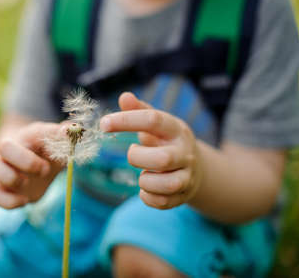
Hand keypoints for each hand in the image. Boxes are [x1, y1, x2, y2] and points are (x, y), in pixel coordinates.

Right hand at [0, 122, 64, 208]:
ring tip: (26, 183)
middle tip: (45, 170)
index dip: (50, 139)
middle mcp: (12, 150)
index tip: (64, 147)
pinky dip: (8, 201)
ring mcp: (3, 168)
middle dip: (26, 161)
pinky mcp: (2, 189)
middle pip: (4, 145)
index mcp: (29, 137)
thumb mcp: (57, 143)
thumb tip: (74, 129)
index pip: (35, 132)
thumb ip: (65, 136)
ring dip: (10, 177)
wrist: (31, 160)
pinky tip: (24, 201)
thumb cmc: (46, 150)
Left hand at [99, 92, 202, 209]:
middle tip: (133, 154)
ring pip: (167, 184)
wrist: (194, 167)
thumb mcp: (157, 123)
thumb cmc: (165, 141)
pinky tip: (145, 189)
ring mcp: (187, 176)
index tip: (103, 124)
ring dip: (145, 181)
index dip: (126, 120)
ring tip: (142, 174)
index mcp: (176, 130)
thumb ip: (139, 110)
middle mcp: (185, 152)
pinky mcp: (182, 195)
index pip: (153, 120)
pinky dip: (148, 197)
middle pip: (162, 159)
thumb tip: (125, 96)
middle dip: (138, 158)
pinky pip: (163, 202)